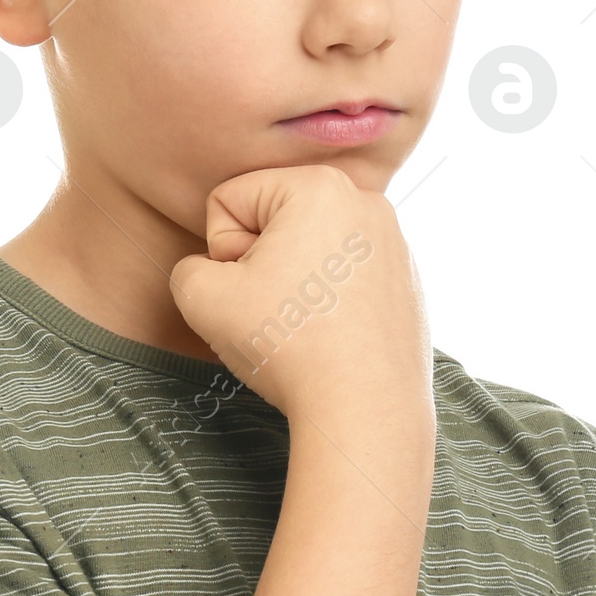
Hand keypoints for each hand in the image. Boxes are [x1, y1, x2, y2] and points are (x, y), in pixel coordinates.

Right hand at [169, 165, 432, 434]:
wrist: (365, 409)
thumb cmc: (288, 346)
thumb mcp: (201, 297)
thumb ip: (189, 267)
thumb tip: (215, 272)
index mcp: (318, 186)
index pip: (229, 200)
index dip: (221, 251)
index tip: (250, 290)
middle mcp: (365, 201)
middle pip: (272, 222)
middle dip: (260, 264)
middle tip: (276, 310)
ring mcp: (393, 241)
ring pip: (308, 251)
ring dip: (293, 284)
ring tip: (306, 326)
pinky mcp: (406, 280)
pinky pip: (344, 277)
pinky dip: (330, 302)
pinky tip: (333, 337)